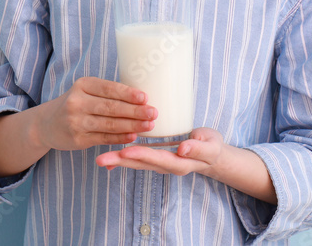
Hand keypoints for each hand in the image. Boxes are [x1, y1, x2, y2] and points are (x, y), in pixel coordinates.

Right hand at [34, 77, 156, 150]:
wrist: (47, 124)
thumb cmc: (75, 104)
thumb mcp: (85, 91)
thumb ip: (107, 93)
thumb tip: (141, 98)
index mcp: (82, 85)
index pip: (108, 88)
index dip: (127, 93)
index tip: (145, 97)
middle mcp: (77, 102)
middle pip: (111, 107)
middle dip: (135, 111)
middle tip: (153, 113)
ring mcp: (76, 122)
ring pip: (109, 124)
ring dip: (132, 125)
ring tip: (149, 125)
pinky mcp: (78, 139)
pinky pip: (104, 138)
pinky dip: (121, 138)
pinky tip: (134, 136)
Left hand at [94, 127, 225, 176]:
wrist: (211, 155)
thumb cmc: (211, 146)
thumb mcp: (211, 145)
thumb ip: (199, 148)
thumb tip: (183, 149)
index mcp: (179, 163)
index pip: (157, 158)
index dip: (142, 154)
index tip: (126, 150)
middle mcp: (165, 166)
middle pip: (141, 163)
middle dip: (121, 160)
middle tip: (101, 158)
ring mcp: (158, 163)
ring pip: (135, 162)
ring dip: (117, 160)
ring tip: (100, 158)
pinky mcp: (154, 158)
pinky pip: (136, 159)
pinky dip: (122, 159)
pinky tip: (108, 159)